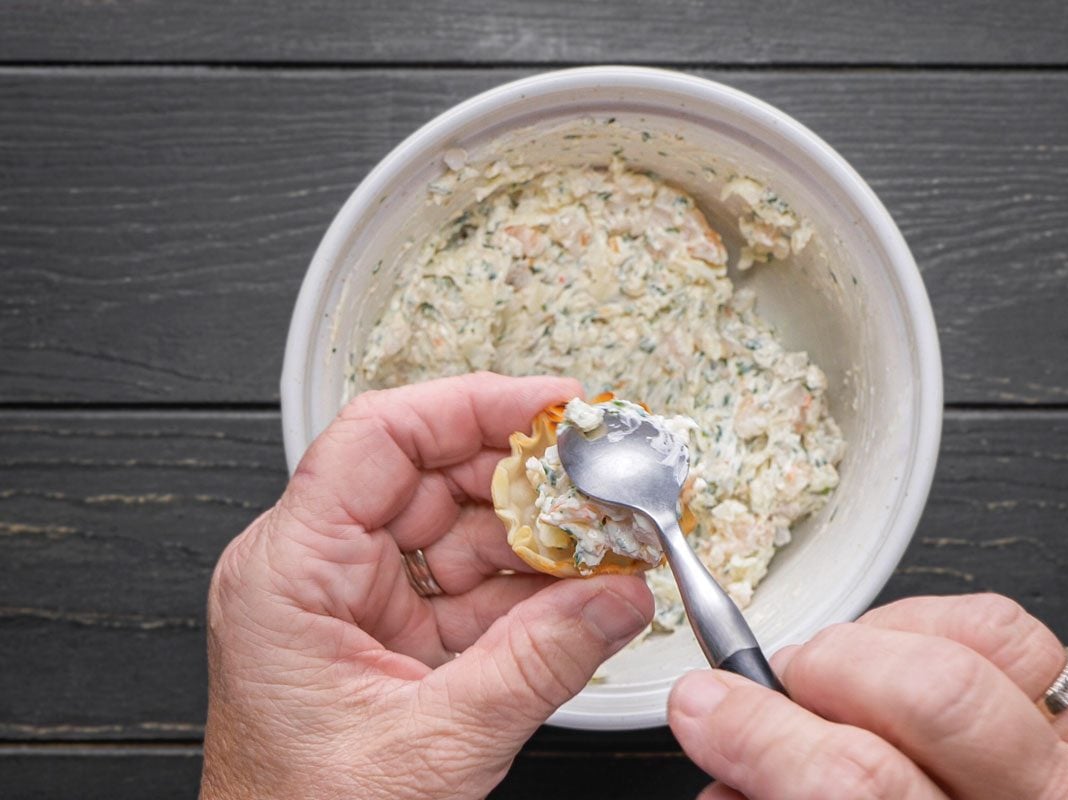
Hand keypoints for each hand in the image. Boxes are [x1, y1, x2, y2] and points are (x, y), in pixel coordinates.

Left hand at [201, 372, 653, 799]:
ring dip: (540, 536)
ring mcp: (357, 605)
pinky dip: (530, 589)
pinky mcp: (391, 640)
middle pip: (431, 477)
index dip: (472, 405)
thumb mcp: (433, 745)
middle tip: (603, 478)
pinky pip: (469, 590)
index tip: (552, 405)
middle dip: (527, 476)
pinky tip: (584, 590)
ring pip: (460, 533)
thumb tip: (621, 597)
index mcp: (291, 572)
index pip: (379, 437)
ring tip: (611, 539)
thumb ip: (541, 663)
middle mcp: (318, 572)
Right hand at [669, 593, 1067, 798]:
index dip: (765, 737)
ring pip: (979, 642)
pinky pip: (1011, 631)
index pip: (861, 786)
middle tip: (755, 691)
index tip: (707, 712)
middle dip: (811, 676)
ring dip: (868, 643)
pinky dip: (928, 622)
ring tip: (825, 676)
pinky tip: (892, 654)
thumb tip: (723, 768)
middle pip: (925, 697)